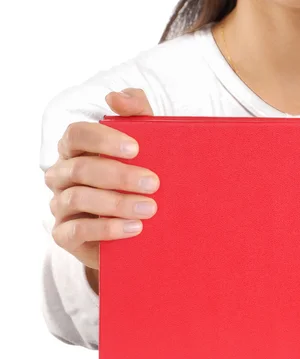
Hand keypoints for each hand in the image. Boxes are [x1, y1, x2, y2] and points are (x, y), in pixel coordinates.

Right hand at [44, 88, 158, 290]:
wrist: (143, 227)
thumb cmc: (140, 179)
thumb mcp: (147, 147)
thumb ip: (136, 115)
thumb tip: (116, 97)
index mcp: (77, 150)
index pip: (77, 134)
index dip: (103, 139)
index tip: (136, 149)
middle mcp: (62, 175)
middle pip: (80, 168)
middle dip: (118, 175)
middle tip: (153, 183)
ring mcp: (60, 205)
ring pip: (78, 198)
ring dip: (116, 203)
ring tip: (150, 208)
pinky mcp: (64, 235)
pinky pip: (76, 230)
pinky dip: (107, 228)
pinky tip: (134, 228)